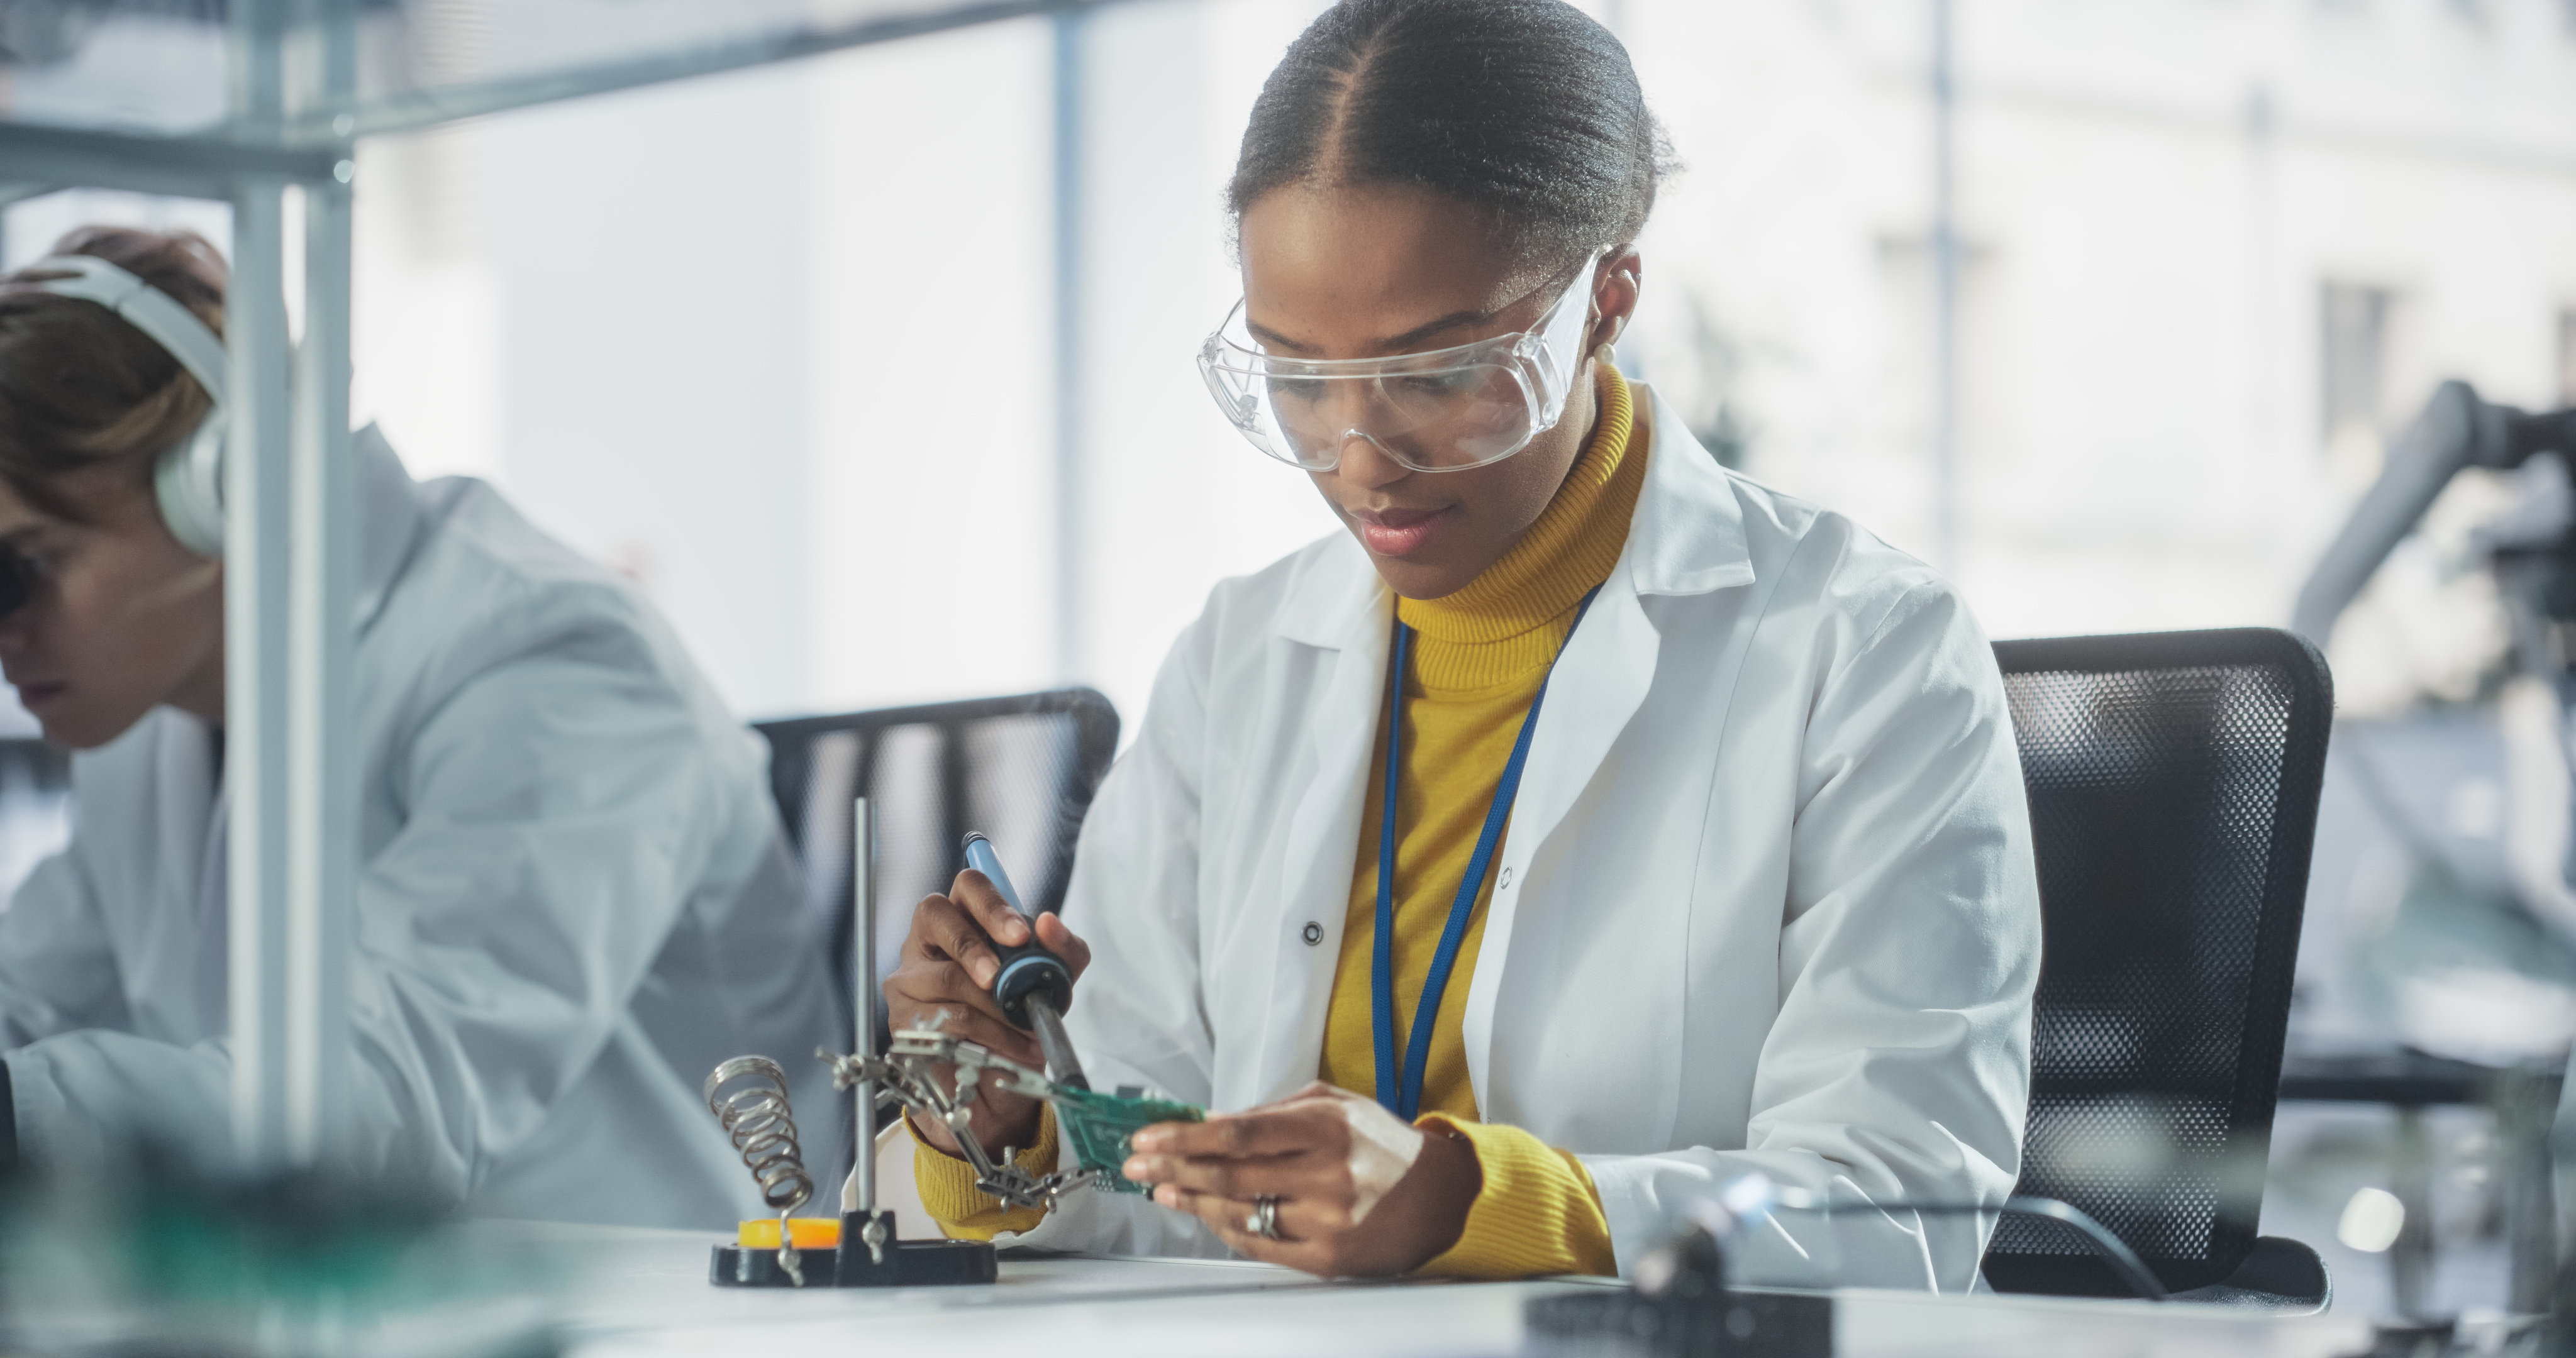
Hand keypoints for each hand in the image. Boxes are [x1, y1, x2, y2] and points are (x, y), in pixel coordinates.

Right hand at [883, 868, 1091, 1161]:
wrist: (1004, 1084)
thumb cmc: (1019, 1021)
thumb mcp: (1054, 982)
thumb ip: (1062, 951)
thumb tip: (1048, 924)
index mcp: (965, 920)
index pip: (967, 887)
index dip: (992, 905)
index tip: (1022, 935)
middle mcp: (928, 942)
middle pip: (935, 914)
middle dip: (975, 946)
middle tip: (1002, 978)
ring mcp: (908, 979)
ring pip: (946, 976)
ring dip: (995, 1006)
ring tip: (1026, 1028)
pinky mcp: (903, 1019)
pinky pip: (946, 1019)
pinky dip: (989, 1034)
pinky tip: (1011, 1046)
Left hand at [1121, 1082, 1481, 1276]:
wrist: (1441, 1198)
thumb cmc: (1382, 1145)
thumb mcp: (1336, 1107)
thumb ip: (1274, 1113)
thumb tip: (1210, 1122)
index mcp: (1327, 1127)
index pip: (1238, 1133)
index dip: (1185, 1136)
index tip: (1148, 1136)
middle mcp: (1327, 1174)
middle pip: (1229, 1173)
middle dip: (1173, 1168)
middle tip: (1137, 1165)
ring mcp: (1327, 1220)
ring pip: (1239, 1212)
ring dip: (1191, 1201)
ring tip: (1162, 1190)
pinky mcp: (1329, 1258)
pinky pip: (1261, 1245)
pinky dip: (1226, 1228)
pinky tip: (1205, 1214)